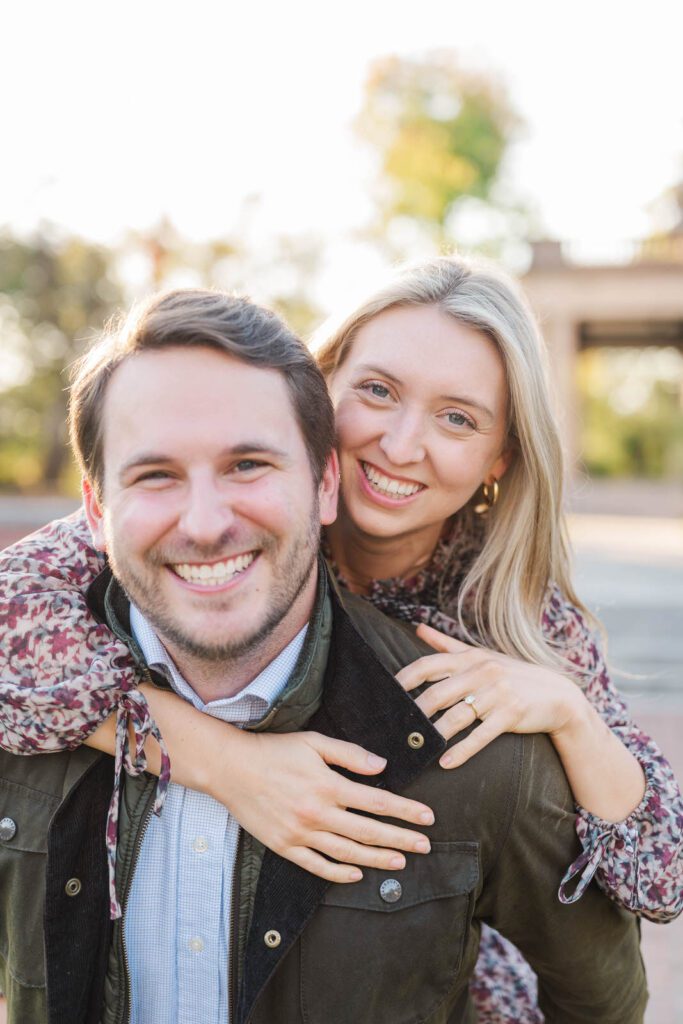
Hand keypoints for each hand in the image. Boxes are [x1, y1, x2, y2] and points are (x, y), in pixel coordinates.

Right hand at [213, 729, 434, 883]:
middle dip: (401, 840)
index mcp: (327, 785)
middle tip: (425, 846)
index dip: (405, 811)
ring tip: (400, 863)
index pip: (377, 802)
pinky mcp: (285, 847)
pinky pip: (318, 866)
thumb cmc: (273, 751)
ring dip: (377, 860)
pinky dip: (340, 873)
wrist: (231, 769)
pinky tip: (357, 874)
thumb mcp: (313, 742)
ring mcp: (301, 834)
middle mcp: (317, 813)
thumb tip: (382, 765)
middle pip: (369, 832)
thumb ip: (349, 754)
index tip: (426, 817)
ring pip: (348, 854)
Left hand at [396, 623, 583, 769]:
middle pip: (438, 693)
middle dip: (414, 712)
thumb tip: (419, 628)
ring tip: (415, 747)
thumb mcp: (481, 655)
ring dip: (434, 734)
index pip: (429, 664)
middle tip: (394, 727)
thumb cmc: (513, 674)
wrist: (558, 694)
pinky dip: (461, 751)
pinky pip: (480, 735)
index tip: (388, 692)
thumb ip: (447, 644)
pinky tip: (445, 762)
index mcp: (471, 658)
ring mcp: (497, 694)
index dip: (406, 678)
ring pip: (457, 716)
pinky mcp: (511, 715)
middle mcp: (482, 672)